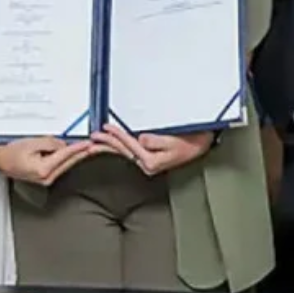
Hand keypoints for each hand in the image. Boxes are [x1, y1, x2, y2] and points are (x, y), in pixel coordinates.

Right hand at [0, 136, 99, 185]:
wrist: (0, 160)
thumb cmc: (10, 153)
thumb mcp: (31, 143)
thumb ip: (50, 144)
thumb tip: (62, 145)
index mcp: (43, 169)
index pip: (65, 156)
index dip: (78, 148)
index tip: (88, 144)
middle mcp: (46, 177)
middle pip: (68, 162)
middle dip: (80, 153)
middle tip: (92, 145)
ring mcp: (46, 179)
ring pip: (65, 164)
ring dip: (73, 155)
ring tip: (82, 146)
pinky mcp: (45, 177)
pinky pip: (59, 166)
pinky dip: (64, 158)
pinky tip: (68, 152)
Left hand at [92, 122, 213, 176]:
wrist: (202, 145)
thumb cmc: (190, 141)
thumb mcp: (174, 141)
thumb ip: (157, 141)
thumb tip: (141, 139)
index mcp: (152, 162)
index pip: (130, 146)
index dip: (117, 135)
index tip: (106, 127)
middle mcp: (147, 165)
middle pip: (122, 151)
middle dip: (106, 143)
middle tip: (92, 136)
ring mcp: (147, 163)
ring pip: (123, 153)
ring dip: (109, 146)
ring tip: (94, 141)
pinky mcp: (148, 158)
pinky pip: (129, 151)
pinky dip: (118, 146)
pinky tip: (111, 143)